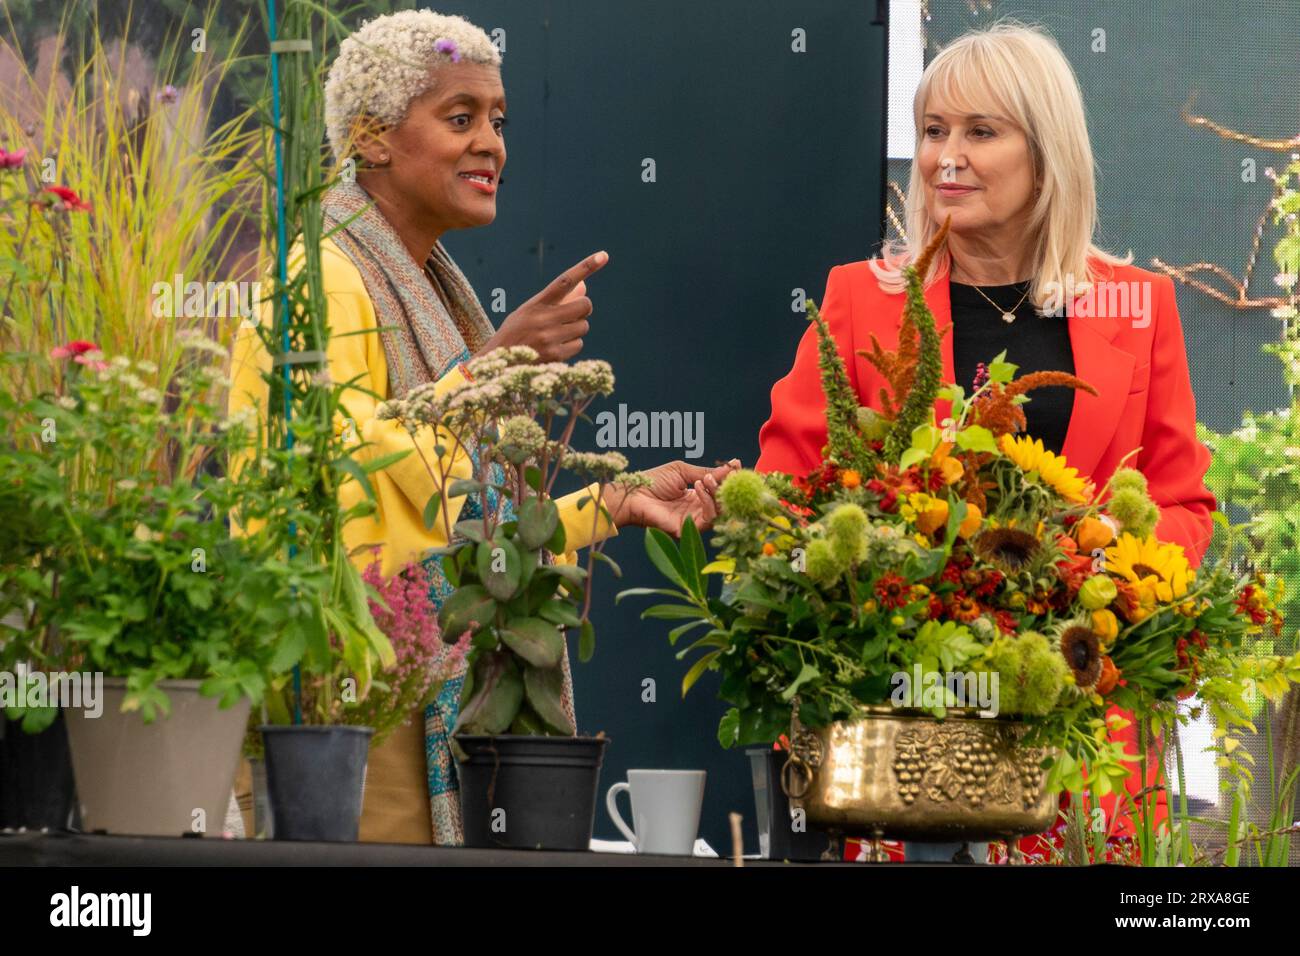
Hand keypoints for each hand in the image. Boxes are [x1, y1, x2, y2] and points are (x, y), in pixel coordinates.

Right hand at [477, 251, 608, 361]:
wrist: (498, 363)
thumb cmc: (516, 333)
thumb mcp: (530, 312)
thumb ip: (555, 300)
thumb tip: (584, 287)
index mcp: (536, 303)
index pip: (565, 281)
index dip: (586, 267)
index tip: (603, 256)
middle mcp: (544, 318)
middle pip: (584, 305)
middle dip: (583, 309)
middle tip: (572, 314)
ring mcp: (550, 338)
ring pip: (583, 326)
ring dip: (576, 329)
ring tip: (556, 334)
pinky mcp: (556, 356)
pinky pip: (579, 344)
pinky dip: (571, 345)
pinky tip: (555, 347)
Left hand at [603, 459, 741, 536]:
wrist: (633, 494)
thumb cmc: (652, 481)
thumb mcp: (682, 471)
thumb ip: (706, 472)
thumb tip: (731, 467)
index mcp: (696, 496)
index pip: (720, 490)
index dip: (730, 478)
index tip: (737, 464)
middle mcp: (697, 510)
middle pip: (723, 502)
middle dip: (728, 485)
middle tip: (730, 472)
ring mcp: (693, 521)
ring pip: (719, 511)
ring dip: (716, 492)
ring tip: (706, 479)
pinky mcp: (688, 530)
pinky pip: (708, 518)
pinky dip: (707, 501)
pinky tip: (699, 487)